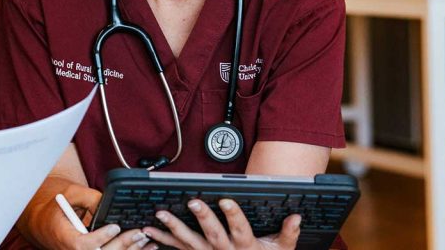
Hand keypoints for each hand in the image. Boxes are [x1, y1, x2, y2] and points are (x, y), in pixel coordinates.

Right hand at [32, 184, 146, 249]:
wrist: (41, 221)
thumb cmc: (54, 206)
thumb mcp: (69, 194)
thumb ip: (89, 198)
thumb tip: (110, 205)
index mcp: (64, 236)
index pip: (83, 245)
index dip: (101, 238)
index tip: (115, 227)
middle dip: (122, 245)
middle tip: (138, 233)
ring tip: (145, 240)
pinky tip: (140, 248)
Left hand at [142, 199, 299, 249]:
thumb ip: (288, 233)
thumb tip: (296, 217)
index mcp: (246, 246)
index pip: (240, 229)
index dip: (233, 215)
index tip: (226, 200)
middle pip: (213, 234)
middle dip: (203, 218)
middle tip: (193, 202)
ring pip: (189, 242)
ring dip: (173, 227)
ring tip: (160, 214)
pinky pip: (177, 248)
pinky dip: (161, 239)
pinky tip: (148, 229)